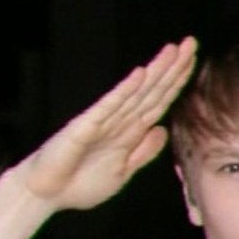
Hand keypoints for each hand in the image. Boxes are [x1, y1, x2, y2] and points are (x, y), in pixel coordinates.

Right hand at [1, 37, 197, 210]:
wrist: (46, 195)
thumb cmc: (79, 185)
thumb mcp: (122, 173)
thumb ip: (142, 153)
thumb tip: (162, 130)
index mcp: (129, 133)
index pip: (158, 101)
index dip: (176, 82)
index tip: (192, 61)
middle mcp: (119, 121)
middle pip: (152, 91)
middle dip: (172, 68)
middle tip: (190, 43)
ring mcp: (103, 121)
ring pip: (135, 93)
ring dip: (154, 72)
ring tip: (172, 50)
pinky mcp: (85, 126)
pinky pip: (109, 106)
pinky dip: (125, 91)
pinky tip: (139, 75)